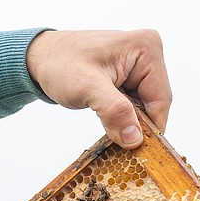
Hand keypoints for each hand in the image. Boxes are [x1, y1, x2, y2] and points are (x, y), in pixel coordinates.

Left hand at [26, 29, 170, 149]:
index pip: (160, 98)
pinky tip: (109, 124)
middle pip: (154, 103)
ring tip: (111, 132)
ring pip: (143, 106)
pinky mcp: (127, 76)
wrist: (39, 59)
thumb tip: (135, 138)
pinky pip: (132, 104)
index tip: (141, 152)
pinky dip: (122, 117)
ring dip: (128, 122)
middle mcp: (147, 53)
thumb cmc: (60, 64)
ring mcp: (138, 64)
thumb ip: (114, 112)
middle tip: (122, 146)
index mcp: (146, 48)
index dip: (152, 128)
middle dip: (138, 125)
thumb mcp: (88, 88)